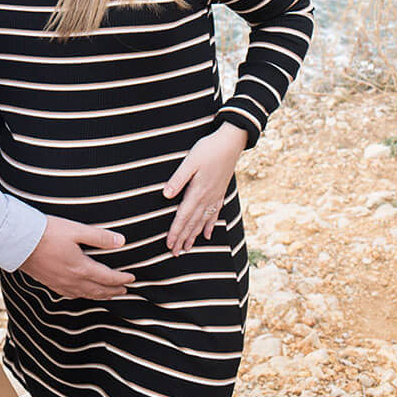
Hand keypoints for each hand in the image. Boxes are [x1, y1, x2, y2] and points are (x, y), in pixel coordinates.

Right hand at [19, 215, 134, 298]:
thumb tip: (121, 241)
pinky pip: (72, 295)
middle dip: (114, 291)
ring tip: (109, 295)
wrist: (19, 241)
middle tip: (125, 290)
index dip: (122, 279)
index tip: (132, 278)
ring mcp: (61, 284)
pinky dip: (84, 295)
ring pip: (86, 295)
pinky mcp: (51, 284)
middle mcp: (73, 281)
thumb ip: (99, 237)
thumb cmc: (47, 232)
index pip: (108, 277)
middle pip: (99, 290)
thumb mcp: (76, 230)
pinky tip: (83, 293)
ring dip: (101, 295)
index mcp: (81, 268)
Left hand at [163, 122, 247, 255]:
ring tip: (187, 249)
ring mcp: (215, 197)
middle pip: (192, 223)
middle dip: (183, 239)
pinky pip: (214, 214)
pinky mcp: (220, 193)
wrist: (230, 143)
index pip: (183, 216)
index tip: (169, 244)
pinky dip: (209, 226)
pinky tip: (207, 235)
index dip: (175, 231)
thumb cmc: (208, 149)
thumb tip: (165, 195)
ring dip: (194, 236)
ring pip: (202, 222)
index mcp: (197, 191)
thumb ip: (178, 179)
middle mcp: (207, 198)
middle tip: (175, 254)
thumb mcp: (190, 161)